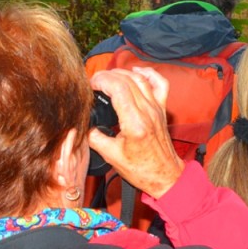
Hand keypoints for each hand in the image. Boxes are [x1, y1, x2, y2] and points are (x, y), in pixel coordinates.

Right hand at [88, 67, 184, 198]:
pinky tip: (136, 72)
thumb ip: (93, 137)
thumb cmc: (140, 169)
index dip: (101, 80)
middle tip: (94, 82)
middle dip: (107, 76)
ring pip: (141, 78)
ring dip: (122, 73)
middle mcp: (148, 111)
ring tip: (107, 78)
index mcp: (135, 122)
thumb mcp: (110, 155)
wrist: (164, 176)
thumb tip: (83, 123)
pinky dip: (148, 73)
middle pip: (127, 79)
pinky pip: (160, 83)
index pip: (118, 87)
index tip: (90, 85)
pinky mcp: (162, 109)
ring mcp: (157, 108)